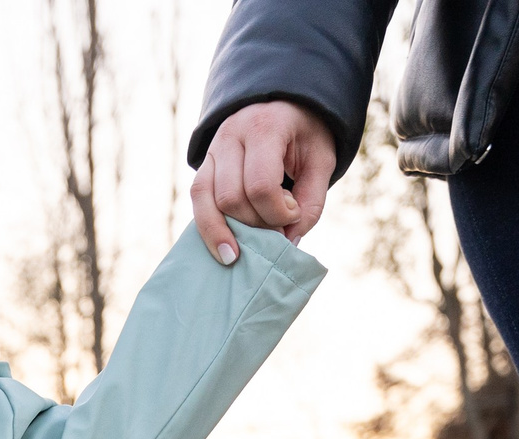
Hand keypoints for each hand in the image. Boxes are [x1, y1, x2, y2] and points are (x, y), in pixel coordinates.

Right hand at [191, 100, 338, 263]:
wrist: (282, 102)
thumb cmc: (305, 133)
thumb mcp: (321, 161)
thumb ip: (311, 202)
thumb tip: (288, 243)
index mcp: (264, 127)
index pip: (260, 185)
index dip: (277, 212)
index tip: (294, 213)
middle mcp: (230, 135)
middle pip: (232, 198)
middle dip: (255, 224)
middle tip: (277, 229)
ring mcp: (212, 150)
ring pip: (207, 202)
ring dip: (226, 232)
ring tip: (238, 256)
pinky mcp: (203, 165)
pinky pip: (198, 201)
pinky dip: (209, 227)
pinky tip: (223, 247)